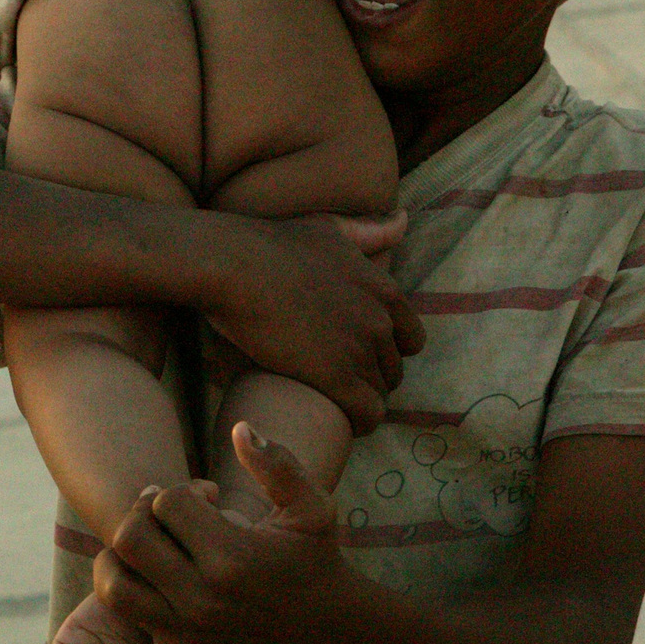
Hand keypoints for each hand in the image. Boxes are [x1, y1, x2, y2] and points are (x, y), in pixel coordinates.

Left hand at [90, 429, 352, 643]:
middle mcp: (205, 599)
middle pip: (130, 539)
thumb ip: (278, 463)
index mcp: (232, 556)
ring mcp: (191, 636)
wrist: (330, 624)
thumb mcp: (311, 504)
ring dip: (116, 562)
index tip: (207, 497)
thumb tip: (240, 427)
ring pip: (115, 589)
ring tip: (142, 554)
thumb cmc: (316, 556)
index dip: (183, 489)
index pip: (168, 502)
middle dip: (142, 514)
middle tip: (164, 516)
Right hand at [202, 212, 422, 434]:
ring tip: (333, 401)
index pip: (411, 338)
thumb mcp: (330, 228)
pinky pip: (366, 414)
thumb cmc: (271, 243)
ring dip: (359, 400)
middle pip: (393, 369)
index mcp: (384, 288)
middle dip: (370, 377)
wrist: (233, 265)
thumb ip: (369, 231)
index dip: (386, 351)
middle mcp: (380, 320)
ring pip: (379, 394)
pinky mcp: (335, 376)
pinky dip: (358, 422)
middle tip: (339, 381)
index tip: (360, 356)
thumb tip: (404, 220)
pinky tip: (341, 423)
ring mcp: (359, 349)